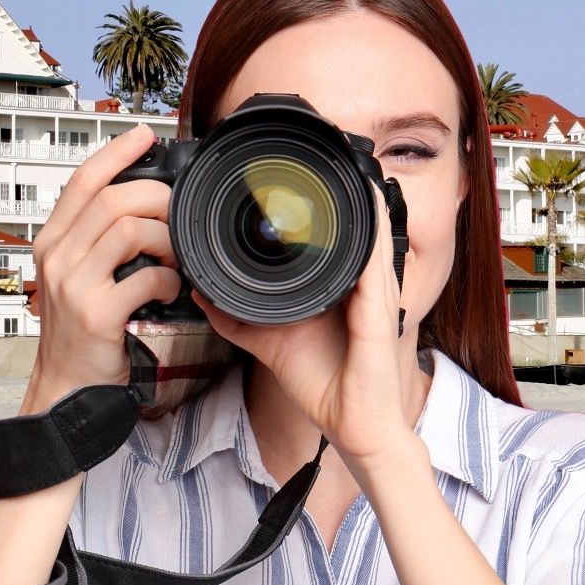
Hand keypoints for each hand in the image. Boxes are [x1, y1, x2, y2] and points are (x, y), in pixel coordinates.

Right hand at [21, 124, 181, 414]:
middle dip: (156, 197)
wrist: (66, 385)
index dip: (116, 152)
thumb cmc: (80, 331)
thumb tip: (141, 203)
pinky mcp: (97, 315)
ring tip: (173, 255)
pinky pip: (146, 277)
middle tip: (175, 213)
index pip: (82, 180)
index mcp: (52, 241)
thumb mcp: (76, 275)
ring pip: (130, 230)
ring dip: (166, 237)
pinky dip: (169, 279)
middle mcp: (57, 257)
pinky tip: (170, 290)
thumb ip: (96, 240)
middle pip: (112, 199)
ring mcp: (74, 285)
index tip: (145, 135)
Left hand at [193, 184, 416, 462]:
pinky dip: (372, 236)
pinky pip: (376, 267)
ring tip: (349, 166)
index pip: (332, 239)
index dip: (318, 209)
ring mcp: (374, 297)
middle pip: (354, 228)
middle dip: (341, 194)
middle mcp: (359, 287)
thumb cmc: (325, 386)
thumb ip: (238, 319)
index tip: (291, 178)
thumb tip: (205, 295)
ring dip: (362, 203)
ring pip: (369, 237)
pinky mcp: (379, 313)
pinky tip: (369, 207)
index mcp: (339, 289)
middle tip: (323, 157)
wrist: (354, 426)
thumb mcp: (271, 344)